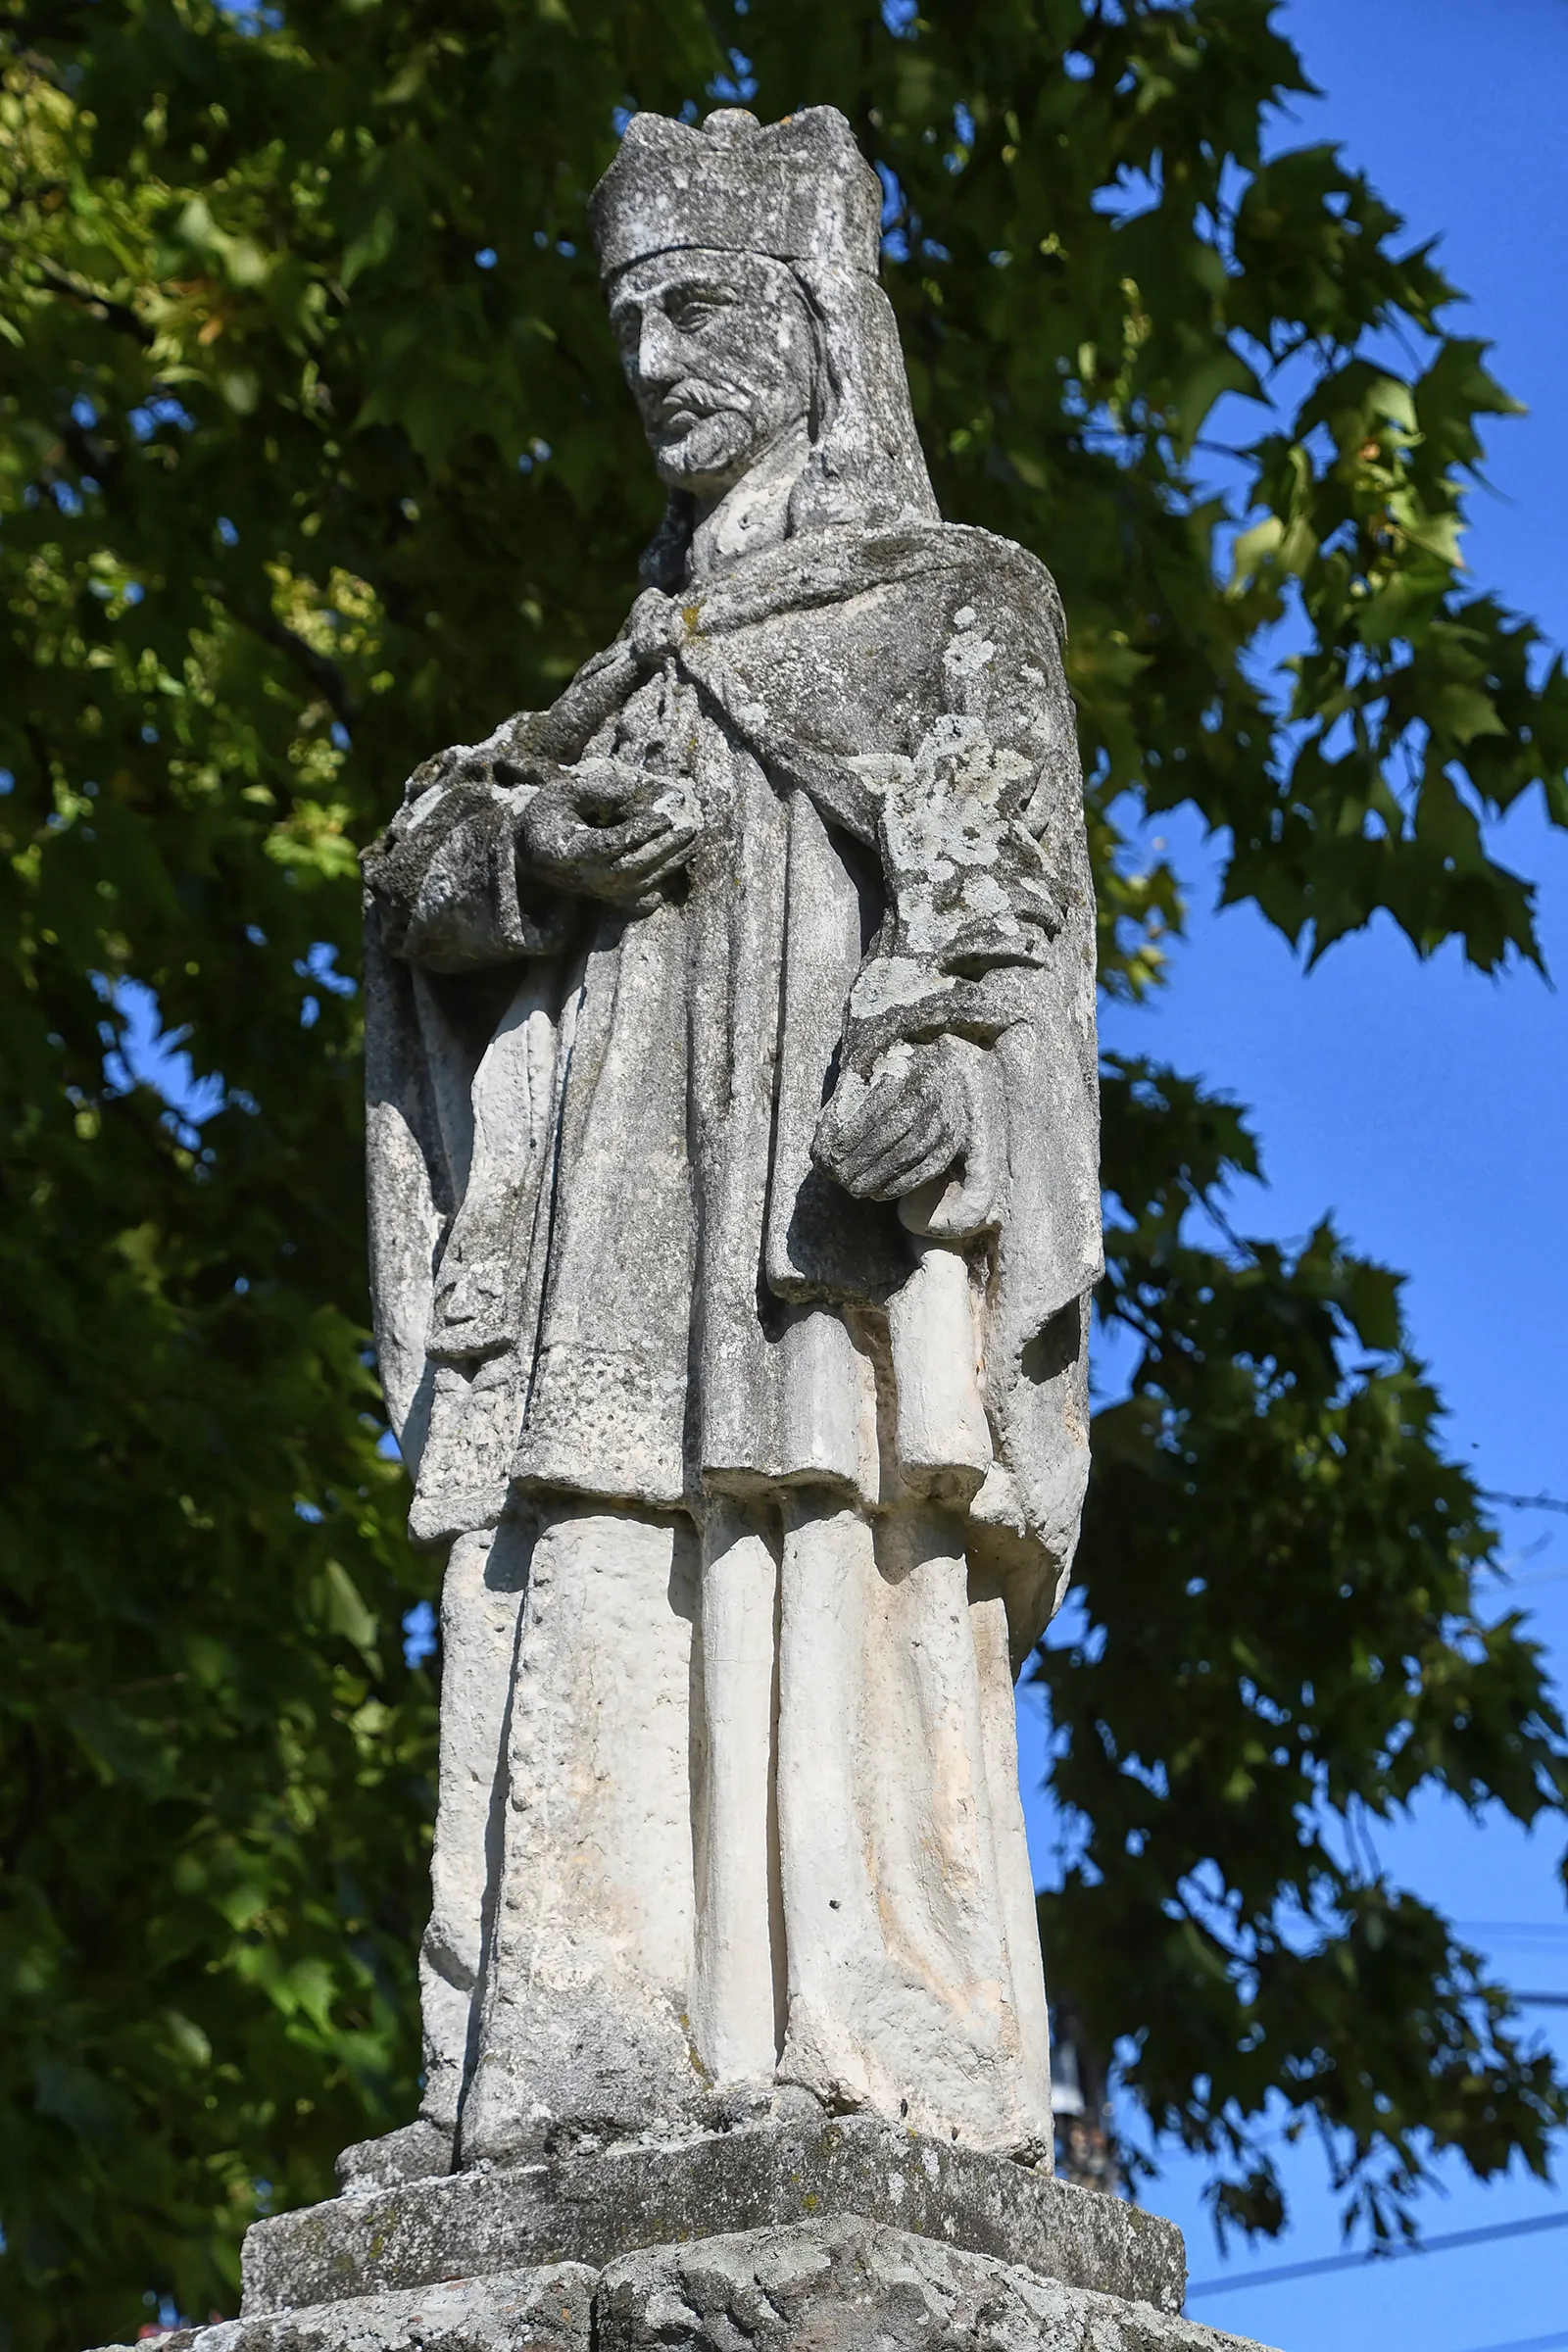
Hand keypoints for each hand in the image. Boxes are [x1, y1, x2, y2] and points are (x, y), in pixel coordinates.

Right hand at [518, 757, 702, 907]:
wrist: (536, 854)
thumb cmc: (551, 818)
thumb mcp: (565, 794)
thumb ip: (600, 791)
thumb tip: (641, 790)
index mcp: (571, 852)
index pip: (612, 845)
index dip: (640, 831)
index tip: (665, 816)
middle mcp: (588, 878)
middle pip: (634, 867)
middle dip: (666, 847)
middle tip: (690, 827)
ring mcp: (603, 892)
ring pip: (645, 882)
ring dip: (673, 861)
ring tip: (694, 838)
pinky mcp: (614, 899)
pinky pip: (645, 899)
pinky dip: (665, 882)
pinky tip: (680, 859)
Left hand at [812, 1039, 970, 1201]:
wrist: (938, 1073)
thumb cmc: (887, 1074)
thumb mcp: (863, 1072)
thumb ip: (841, 1100)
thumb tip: (821, 1147)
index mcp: (907, 1071)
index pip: (878, 1108)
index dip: (853, 1134)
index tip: (832, 1154)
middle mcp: (931, 1094)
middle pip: (895, 1133)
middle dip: (864, 1159)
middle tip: (839, 1177)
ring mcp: (945, 1120)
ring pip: (911, 1152)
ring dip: (880, 1175)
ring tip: (853, 1188)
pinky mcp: (950, 1143)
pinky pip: (927, 1169)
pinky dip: (901, 1184)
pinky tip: (877, 1192)